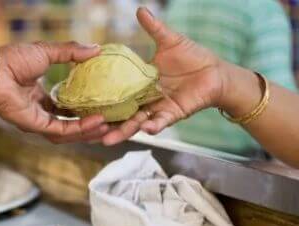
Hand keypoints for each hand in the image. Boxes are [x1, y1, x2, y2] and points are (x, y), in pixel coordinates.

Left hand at [0, 42, 109, 142]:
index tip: (103, 106)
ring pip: (68, 133)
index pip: (67, 109)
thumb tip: (95, 49)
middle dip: (91, 126)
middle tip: (112, 122)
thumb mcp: (48, 52)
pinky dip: (79, 128)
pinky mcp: (35, 125)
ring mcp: (37, 121)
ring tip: (109, 125)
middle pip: (70, 125)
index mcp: (40, 97)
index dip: (86, 110)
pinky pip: (61, 131)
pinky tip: (96, 121)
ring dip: (89, 131)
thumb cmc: (13, 59)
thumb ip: (71, 53)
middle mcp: (39, 112)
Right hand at [100, 8, 227, 145]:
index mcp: (139, 83)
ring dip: (123, 132)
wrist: (216, 72)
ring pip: (136, 123)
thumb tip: (140, 9)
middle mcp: (144, 99)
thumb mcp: (170, 41)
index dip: (101, 100)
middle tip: (88, 130)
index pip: (116, 93)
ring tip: (108, 139)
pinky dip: (153, 126)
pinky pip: (160, 122)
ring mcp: (157, 108)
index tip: (83, 104)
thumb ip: (154, 29)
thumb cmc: (193, 57)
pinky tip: (145, 129)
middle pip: (121, 114)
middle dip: (106, 124)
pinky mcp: (173, 114)